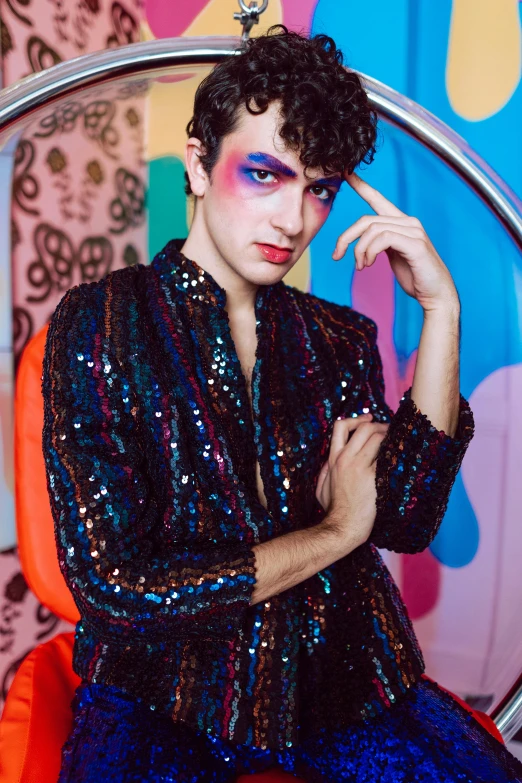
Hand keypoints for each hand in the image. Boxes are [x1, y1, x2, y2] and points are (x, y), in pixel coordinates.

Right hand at [316, 413, 389, 548]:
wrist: (343, 527)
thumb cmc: (333, 511)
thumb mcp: (321, 488)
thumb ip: (325, 471)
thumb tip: (329, 460)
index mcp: (333, 459)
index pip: (340, 426)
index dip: (356, 418)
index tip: (368, 419)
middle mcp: (346, 458)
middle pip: (364, 427)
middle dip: (379, 425)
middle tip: (389, 430)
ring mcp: (360, 467)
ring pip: (377, 437)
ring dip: (389, 435)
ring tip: (397, 440)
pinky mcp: (374, 477)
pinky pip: (387, 456)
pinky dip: (396, 451)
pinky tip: (402, 454)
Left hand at [332, 171, 459, 313]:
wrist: (435, 294)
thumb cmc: (415, 276)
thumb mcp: (393, 256)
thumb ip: (381, 243)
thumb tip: (364, 241)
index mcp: (401, 223)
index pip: (378, 199)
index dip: (362, 186)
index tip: (346, 174)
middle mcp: (408, 222)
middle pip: (366, 220)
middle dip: (346, 237)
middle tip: (337, 255)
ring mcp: (413, 231)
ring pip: (372, 229)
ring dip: (359, 250)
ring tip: (361, 266)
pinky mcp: (415, 244)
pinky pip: (383, 239)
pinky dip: (370, 251)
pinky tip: (369, 264)